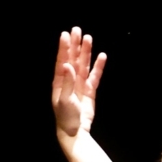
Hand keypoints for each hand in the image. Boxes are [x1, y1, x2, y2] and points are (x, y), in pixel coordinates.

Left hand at [51, 26, 105, 144]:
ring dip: (86, 52)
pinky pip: (94, 76)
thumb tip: (67, 65)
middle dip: (75, 45)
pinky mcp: (89, 91)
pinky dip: (98, 67)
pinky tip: (102, 56)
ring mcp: (79, 85)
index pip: (62, 61)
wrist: (75, 132)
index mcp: (59, 82)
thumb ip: (67, 82)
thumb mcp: (64, 100)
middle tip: (77, 29)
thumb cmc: (65, 117)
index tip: (66, 34)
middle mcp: (69, 80)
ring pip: (84, 65)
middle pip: (73, 59)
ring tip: (89, 38)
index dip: (64, 48)